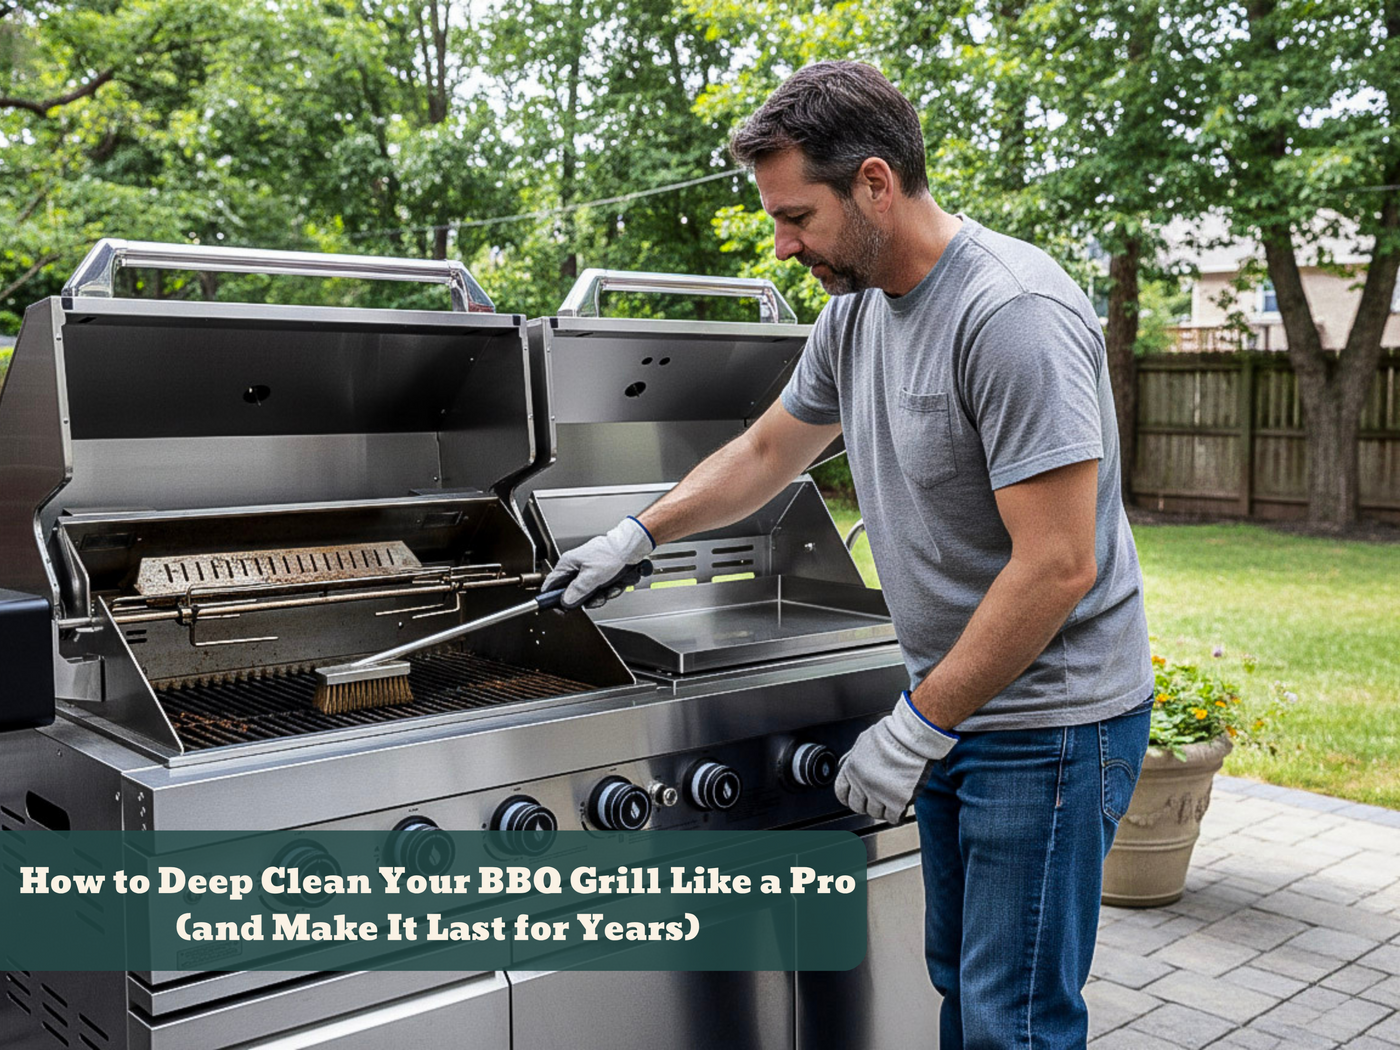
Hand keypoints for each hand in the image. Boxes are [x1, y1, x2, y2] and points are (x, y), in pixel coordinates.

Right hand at [542, 516, 655, 609]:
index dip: (553, 599)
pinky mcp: (601, 573)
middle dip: (589, 597)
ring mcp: (589, 570)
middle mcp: (577, 567)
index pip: (551, 584)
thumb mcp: (592, 576)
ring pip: (591, 593)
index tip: (561, 609)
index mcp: (568, 563)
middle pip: (574, 592)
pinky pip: (602, 589)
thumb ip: (577, 591)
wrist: (632, 547)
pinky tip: (616, 582)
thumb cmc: (613, 554)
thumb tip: (566, 601)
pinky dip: (612, 588)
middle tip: (598, 595)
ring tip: (611, 585)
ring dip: (604, 593)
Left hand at [834, 692, 958, 824]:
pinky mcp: (896, 801)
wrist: (911, 738)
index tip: (856, 797)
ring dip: (882, 808)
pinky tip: (901, 806)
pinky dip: (897, 814)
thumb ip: (853, 758)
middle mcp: (861, 784)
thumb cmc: (891, 735)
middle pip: (857, 806)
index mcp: (851, 769)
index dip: (849, 796)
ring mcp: (878, 794)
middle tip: (876, 798)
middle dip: (866, 803)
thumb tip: (846, 766)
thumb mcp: (863, 742)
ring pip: (875, 813)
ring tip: (891, 799)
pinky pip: (892, 817)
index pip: (841, 793)